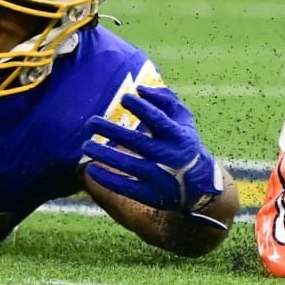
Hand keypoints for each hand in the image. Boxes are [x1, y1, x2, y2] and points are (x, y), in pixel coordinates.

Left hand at [84, 85, 225, 223]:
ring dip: (104, 154)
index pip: (158, 119)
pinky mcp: (151, 195)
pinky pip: (126, 187)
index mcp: (178, 134)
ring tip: (86, 145)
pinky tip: (91, 169)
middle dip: (111, 130)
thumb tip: (139, 88)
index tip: (124, 98)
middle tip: (91, 122)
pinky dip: (107, 179)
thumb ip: (165, 99)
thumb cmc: (184, 142)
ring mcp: (160, 177)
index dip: (141, 108)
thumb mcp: (183, 118)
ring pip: (128, 165)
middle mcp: (169, 156)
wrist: (198, 182)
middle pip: (137, 142)